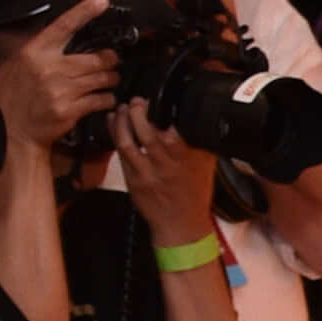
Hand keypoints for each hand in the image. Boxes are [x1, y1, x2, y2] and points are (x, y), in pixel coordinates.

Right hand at [0, 0, 118, 148]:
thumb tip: (63, 30)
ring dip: (111, 79)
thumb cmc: (20, 95)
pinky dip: (107, 98)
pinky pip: (102, 99)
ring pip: (103, 78)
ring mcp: (60, 90)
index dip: (84, 12)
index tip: (102, 1)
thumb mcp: (21, 65)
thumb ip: (41, 48)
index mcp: (36, 52)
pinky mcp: (70, 109)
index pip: (63, 25)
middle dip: (110, 60)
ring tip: (108, 80)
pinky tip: (103, 98)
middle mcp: (48, 68)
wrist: (18, 131)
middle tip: (112, 61)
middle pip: (96, 58)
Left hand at [112, 101, 216, 246]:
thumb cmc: (194, 192)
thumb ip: (200, 139)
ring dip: (123, 120)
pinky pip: (121, 152)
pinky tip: (115, 122)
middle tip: (138, 100)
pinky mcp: (134, 179)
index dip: (167, 107)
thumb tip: (193, 111)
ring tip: (124, 108)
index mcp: (192, 156)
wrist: (181, 224)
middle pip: (149, 130)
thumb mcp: (207, 163)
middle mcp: (171, 164)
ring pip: (130, 141)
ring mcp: (150, 172)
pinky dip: (115, 133)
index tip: (162, 96)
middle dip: (140, 110)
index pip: (179, 124)